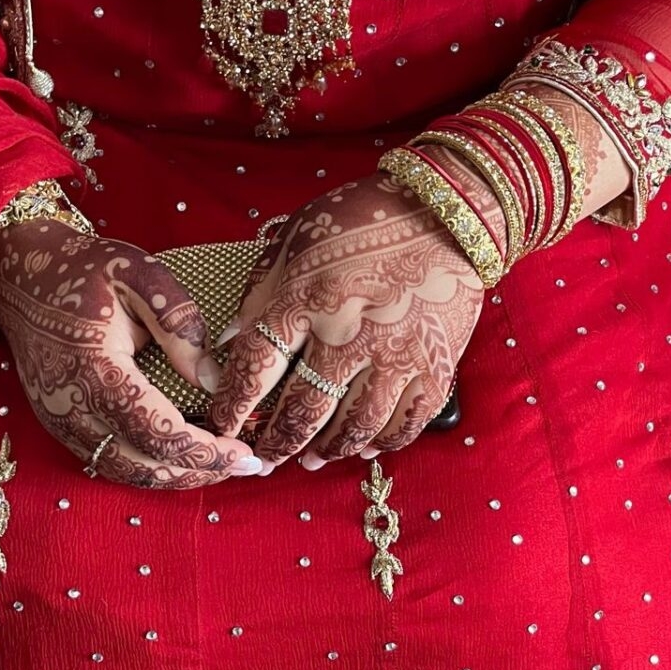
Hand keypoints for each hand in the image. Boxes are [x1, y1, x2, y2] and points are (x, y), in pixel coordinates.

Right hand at [0, 217, 261, 487]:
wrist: (18, 276)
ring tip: (220, 466)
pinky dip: (150, 467)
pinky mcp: (61, 425)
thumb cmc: (81, 269)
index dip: (204, 451)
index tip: (245, 453)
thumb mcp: (137, 274)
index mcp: (96, 372)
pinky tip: (181, 458)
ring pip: (127, 471)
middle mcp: (74, 408)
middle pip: (146, 465)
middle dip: (200, 472)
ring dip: (176, 476)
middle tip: (247, 467)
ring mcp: (63, 422)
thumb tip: (212, 378)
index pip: (159, 434)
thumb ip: (178, 323)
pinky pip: (110, 461)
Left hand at [206, 173, 485, 466]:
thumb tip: (230, 340)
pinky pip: (406, 422)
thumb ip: (260, 289)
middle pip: (303, 409)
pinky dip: (382, 442)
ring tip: (310, 460)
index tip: (222, 426)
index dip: (234, 405)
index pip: (258, 366)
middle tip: (265, 459)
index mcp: (307, 297)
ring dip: (327, 449)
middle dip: (278, 441)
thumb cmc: (364, 217)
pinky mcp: (436, 365)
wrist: (448, 210)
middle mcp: (349, 334)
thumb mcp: (298, 237)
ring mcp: (397, 355)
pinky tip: (364, 449)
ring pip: (354, 426)